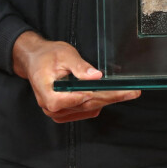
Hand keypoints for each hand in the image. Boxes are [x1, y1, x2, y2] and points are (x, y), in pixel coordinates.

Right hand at [12, 32, 139, 122]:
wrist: (34, 60)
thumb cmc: (47, 56)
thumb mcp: (64, 54)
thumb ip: (79, 66)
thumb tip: (96, 76)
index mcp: (50, 94)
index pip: (81, 99)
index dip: (103, 95)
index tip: (122, 91)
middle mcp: (53, 108)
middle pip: (88, 105)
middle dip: (112, 98)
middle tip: (132, 92)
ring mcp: (58, 113)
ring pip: (88, 109)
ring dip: (107, 101)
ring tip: (126, 93)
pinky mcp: (64, 113)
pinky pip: (85, 111)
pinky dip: (98, 102)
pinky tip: (110, 95)